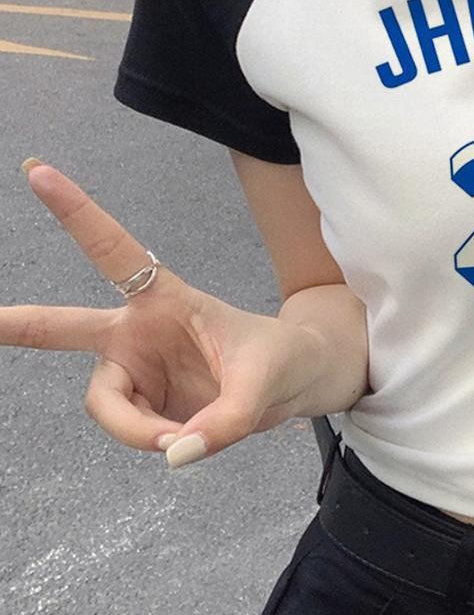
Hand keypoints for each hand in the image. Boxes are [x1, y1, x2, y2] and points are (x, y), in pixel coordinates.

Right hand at [5, 160, 339, 468]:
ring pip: (106, 405)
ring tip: (182, 436)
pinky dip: (156, 441)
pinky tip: (187, 436)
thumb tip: (175, 453)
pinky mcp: (143, 405)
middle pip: (65, 328)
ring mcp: (137, 370)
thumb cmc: (280, 359)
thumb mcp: (267, 381)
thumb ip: (226, 421)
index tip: (37, 173)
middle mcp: (139, 332)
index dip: (76, 213)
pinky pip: (131, 431)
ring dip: (136, 428)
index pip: (114, 251)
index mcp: (166, 299)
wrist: (294, 384)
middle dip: (16, 323)